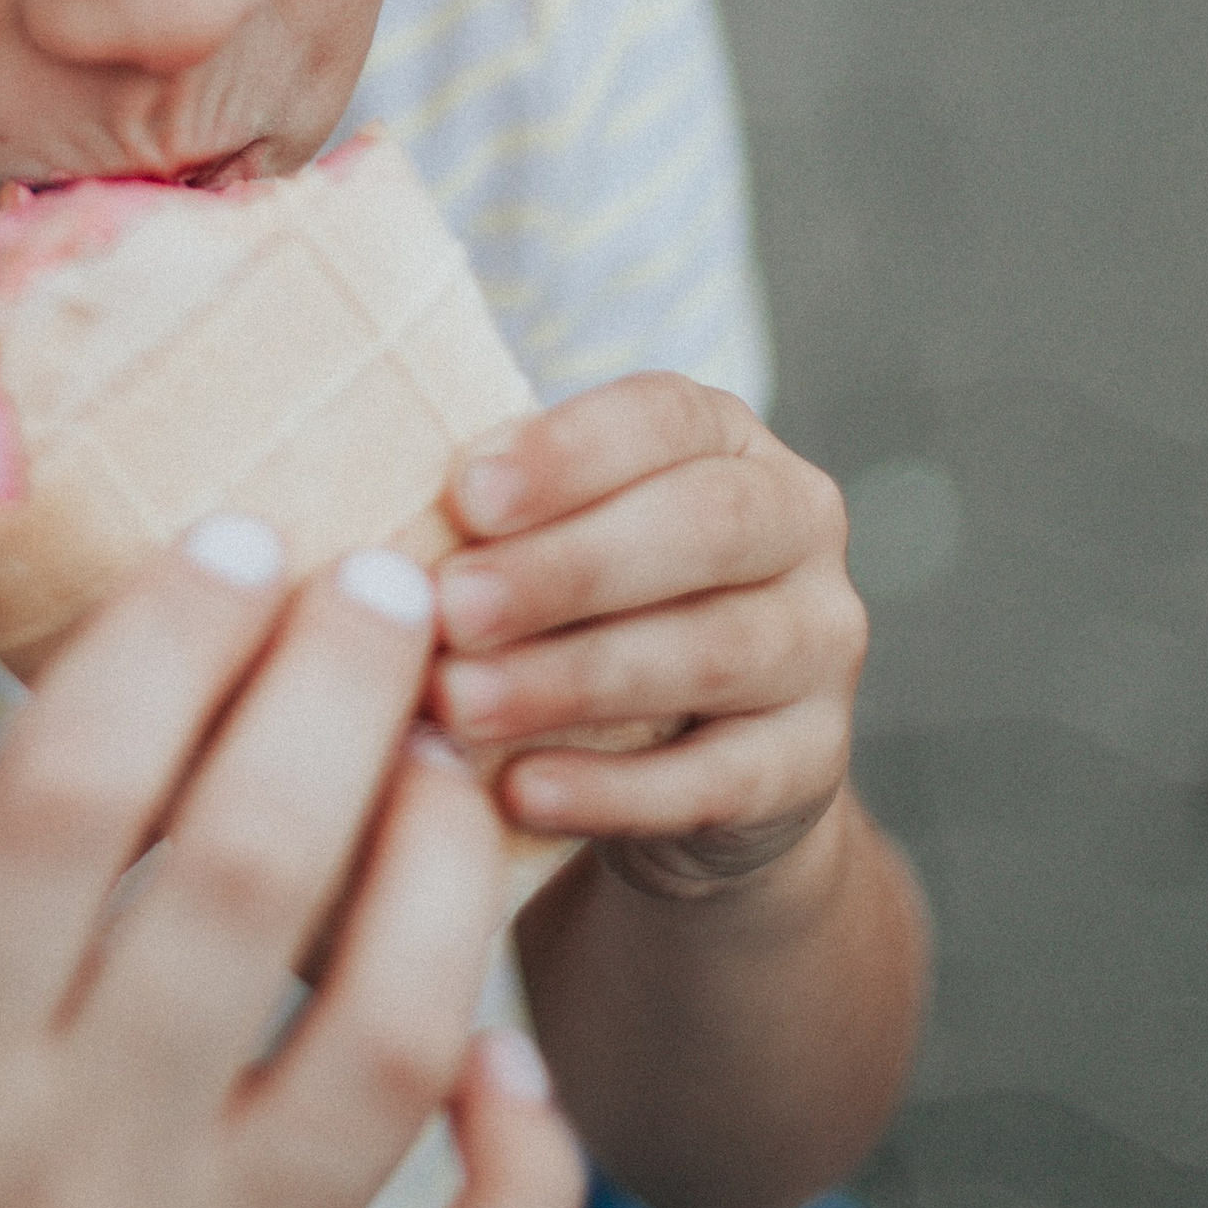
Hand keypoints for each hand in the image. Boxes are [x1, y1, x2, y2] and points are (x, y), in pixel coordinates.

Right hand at [0, 530, 585, 1207]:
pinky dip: (520, 1161)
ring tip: (444, 757)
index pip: (67, 791)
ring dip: (443, 866)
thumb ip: (4, 878)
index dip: (170, 635)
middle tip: (382, 585)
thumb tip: (168, 654)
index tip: (234, 539)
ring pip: (394, 1043)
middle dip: (336, 692)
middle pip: (250, 877)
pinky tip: (500, 1049)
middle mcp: (75, 1176)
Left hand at [431, 375, 868, 899]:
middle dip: (568, 566)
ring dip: (575, 676)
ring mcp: (821, 646)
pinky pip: (722, 778)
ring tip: (461, 702)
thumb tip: (385, 542)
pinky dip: (616, 790)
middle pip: (706, 525)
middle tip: (451, 607)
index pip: (666, 416)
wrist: (686, 768)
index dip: (569, 450)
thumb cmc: (581, 616)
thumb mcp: (545, 546)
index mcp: (725, 441)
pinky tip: (523, 791)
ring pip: (716, 651)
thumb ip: (493, 523)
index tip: (467, 495)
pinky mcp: (813, 762)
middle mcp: (797, 525)